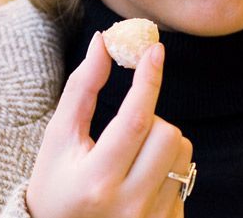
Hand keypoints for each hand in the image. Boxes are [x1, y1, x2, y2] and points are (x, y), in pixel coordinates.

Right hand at [26, 32, 191, 217]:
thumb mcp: (59, 138)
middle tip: (126, 129)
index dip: (147, 81)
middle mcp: (128, 204)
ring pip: (182, 151)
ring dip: (162, 140)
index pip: (135, 121)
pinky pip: (186, 175)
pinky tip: (140, 180)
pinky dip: (167, 166)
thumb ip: (82, 88)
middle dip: (151, 118)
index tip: (155, 50)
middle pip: (167, 134)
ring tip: (132, 156)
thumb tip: (104, 41)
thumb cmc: (56, 183)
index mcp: (96, 180)